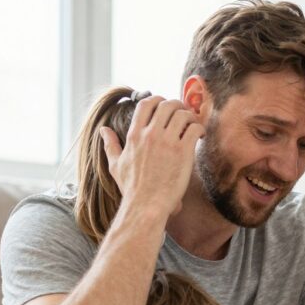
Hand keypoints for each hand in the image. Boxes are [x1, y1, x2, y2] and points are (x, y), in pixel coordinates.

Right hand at [101, 95, 202, 219]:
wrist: (147, 205)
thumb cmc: (132, 188)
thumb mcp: (116, 165)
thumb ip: (110, 145)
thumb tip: (103, 130)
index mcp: (134, 135)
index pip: (146, 104)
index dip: (158, 99)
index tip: (165, 104)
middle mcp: (150, 135)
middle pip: (166, 105)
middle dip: (177, 105)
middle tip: (184, 112)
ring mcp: (167, 142)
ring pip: (182, 114)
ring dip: (190, 116)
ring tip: (193, 125)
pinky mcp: (183, 152)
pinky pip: (194, 129)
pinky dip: (200, 128)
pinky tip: (200, 136)